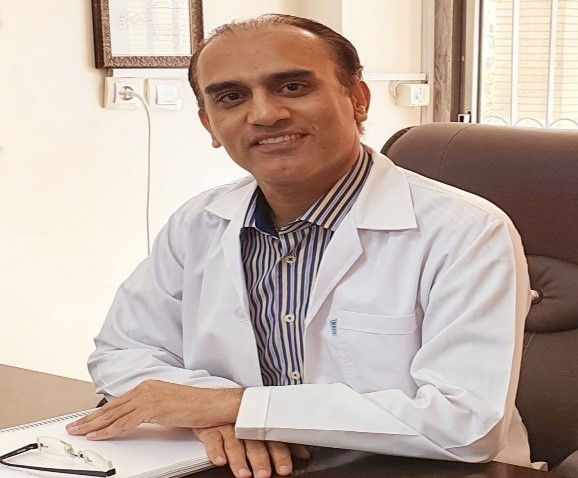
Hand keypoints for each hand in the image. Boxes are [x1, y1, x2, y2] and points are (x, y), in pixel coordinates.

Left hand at [66, 380, 243, 439]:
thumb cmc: (197, 406)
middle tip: (74, 426)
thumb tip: (139, 418)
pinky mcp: (153, 408)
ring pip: (115, 414)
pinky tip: (99, 435)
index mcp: (149, 386)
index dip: (101, 412)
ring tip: (80, 432)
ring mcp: (149, 397)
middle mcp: (146, 389)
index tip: (87, 420)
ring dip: (95, 425)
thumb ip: (152, 410)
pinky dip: (110, 430)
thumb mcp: (169, 406)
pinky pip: (126, 422)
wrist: (213, 403)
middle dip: (91, 418)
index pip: (119, 402)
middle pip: (112, 407)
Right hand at [194, 425, 309, 477]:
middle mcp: (244, 424)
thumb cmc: (236, 420)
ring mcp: (226, 425)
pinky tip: (220, 461)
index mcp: (259, 423)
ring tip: (244, 474)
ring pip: (235, 442)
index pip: (273, 437)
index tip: (285, 469)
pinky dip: (216, 451)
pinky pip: (212, 438)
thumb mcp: (257, 428)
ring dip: (239, 459)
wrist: (206, 403)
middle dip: (261, 459)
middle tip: (264, 474)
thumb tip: (303, 452)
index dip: (281, 453)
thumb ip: (278, 439)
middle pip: (255, 441)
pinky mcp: (208, 428)